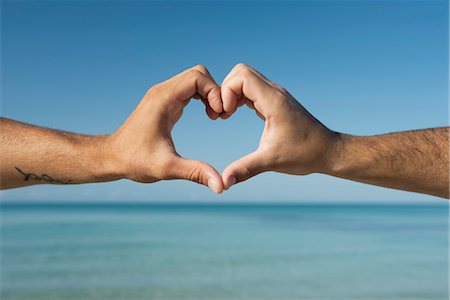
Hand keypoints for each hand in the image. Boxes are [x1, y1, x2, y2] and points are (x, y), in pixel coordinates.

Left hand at [108, 65, 224, 193]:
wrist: (112, 157)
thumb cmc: (135, 161)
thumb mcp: (167, 168)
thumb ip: (195, 173)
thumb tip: (221, 186)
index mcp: (163, 99)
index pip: (197, 77)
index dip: (214, 92)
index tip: (219, 115)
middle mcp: (163, 91)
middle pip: (198, 73)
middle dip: (215, 91)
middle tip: (220, 115)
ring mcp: (163, 95)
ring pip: (195, 79)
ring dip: (209, 94)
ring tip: (215, 116)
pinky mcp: (165, 102)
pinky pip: (189, 89)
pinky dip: (202, 97)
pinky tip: (207, 116)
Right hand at [220, 64, 340, 188]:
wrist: (328, 151)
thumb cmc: (305, 154)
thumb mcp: (271, 162)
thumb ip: (244, 170)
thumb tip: (222, 184)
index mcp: (274, 102)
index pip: (242, 77)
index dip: (226, 92)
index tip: (225, 115)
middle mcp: (275, 93)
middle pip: (241, 72)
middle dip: (225, 90)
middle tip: (222, 114)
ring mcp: (275, 95)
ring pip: (245, 78)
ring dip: (231, 93)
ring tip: (225, 115)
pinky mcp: (275, 101)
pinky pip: (251, 89)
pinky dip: (238, 97)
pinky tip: (234, 115)